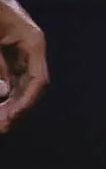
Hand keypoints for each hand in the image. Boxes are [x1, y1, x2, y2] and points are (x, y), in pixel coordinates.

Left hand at [0, 0, 44, 133]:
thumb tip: (4, 93)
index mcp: (33, 42)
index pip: (38, 80)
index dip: (26, 102)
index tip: (11, 118)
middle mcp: (32, 49)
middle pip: (33, 86)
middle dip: (19, 107)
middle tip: (3, 126)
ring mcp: (22, 51)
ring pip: (23, 84)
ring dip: (12, 103)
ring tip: (1, 121)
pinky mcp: (11, 52)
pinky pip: (13, 77)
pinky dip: (6, 92)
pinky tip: (0, 104)